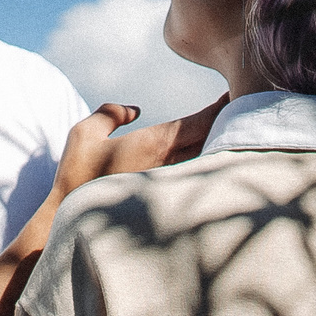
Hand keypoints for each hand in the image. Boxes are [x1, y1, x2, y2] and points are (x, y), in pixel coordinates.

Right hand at [8, 95, 231, 263]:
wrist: (72, 219)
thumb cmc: (77, 174)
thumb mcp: (85, 132)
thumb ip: (110, 114)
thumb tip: (135, 110)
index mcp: (155, 143)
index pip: (198, 123)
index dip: (219, 108)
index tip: (233, 96)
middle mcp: (168, 164)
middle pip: (208, 140)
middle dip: (225, 123)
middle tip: (243, 107)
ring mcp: (168, 183)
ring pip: (203, 160)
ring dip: (218, 144)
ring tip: (231, 130)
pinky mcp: (164, 198)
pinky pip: (192, 177)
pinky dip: (204, 164)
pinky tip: (209, 161)